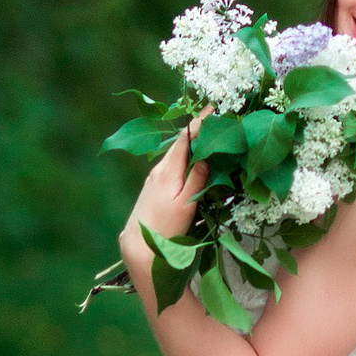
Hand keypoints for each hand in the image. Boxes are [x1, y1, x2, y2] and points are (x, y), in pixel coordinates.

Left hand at [119, 121, 207, 262]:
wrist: (139, 246)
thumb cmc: (165, 228)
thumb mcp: (186, 204)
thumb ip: (197, 179)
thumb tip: (207, 156)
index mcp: (168, 171)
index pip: (185, 139)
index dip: (199, 123)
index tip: (213, 109)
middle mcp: (159, 169)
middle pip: (180, 144)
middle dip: (197, 131)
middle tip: (216, 120)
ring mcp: (154, 178)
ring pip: (175, 155)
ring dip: (191, 145)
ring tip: (209, 137)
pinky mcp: (153, 186)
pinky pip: (172, 165)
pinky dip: (184, 157)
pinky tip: (193, 160)